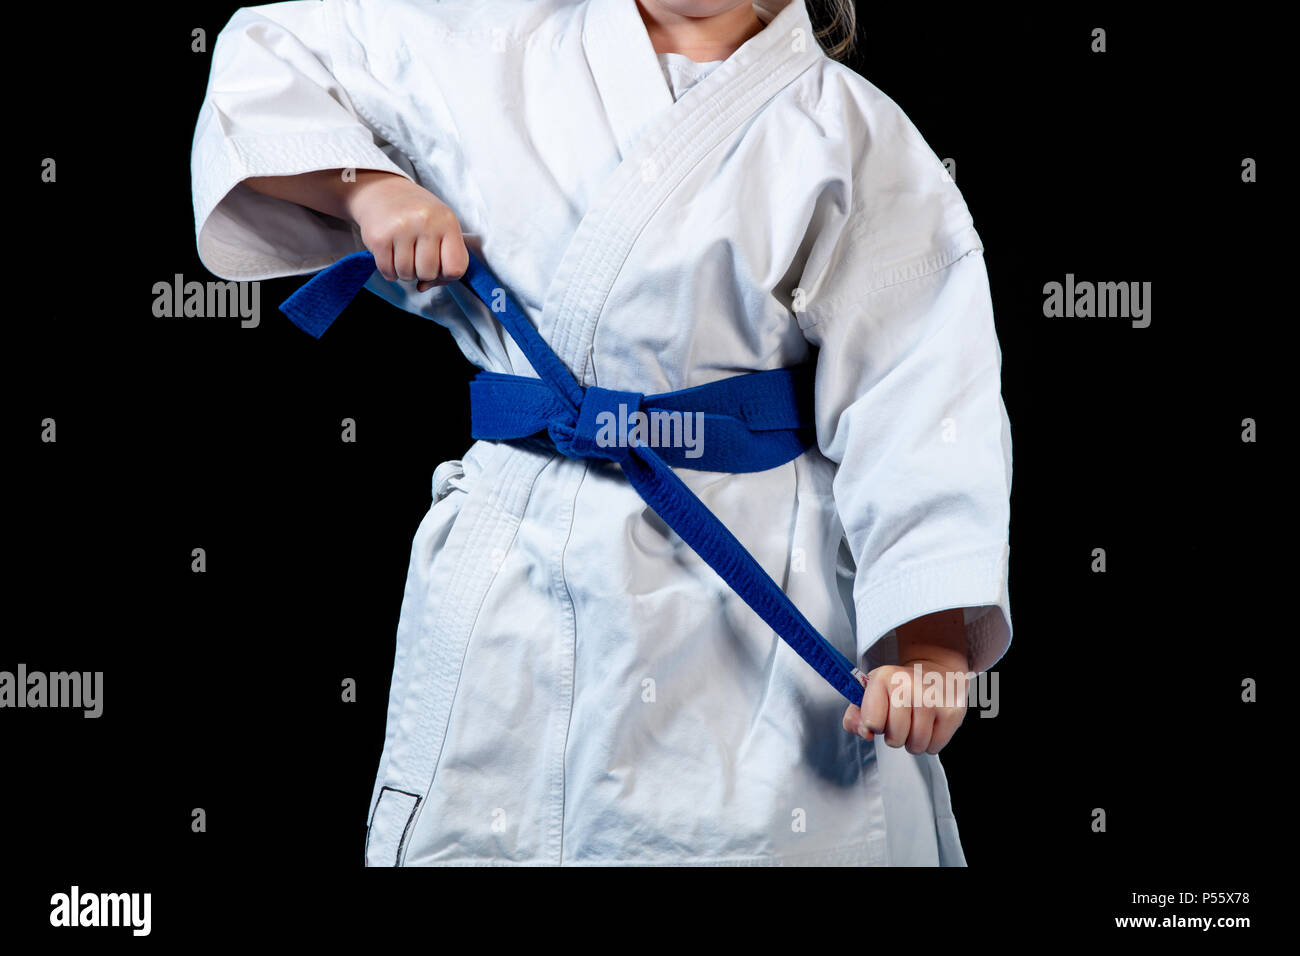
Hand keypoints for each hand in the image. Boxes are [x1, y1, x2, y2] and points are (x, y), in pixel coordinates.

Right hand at [344, 172, 468, 291]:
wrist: (382, 190)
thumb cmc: (417, 214)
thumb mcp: (441, 227)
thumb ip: (443, 260)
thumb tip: (423, 287)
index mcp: (447, 222)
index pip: (456, 268)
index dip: (446, 275)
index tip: (438, 265)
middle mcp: (425, 223)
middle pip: (429, 273)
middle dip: (422, 272)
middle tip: (417, 256)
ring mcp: (401, 229)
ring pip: (407, 275)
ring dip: (404, 271)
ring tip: (403, 253)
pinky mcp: (379, 237)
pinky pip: (387, 272)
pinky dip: (389, 270)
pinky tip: (391, 255)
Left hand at [841, 608, 969, 753]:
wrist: (935, 672)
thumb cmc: (898, 688)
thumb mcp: (870, 694)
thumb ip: (855, 716)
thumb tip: (864, 732)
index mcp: (884, 678)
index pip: (872, 722)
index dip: (874, 726)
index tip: (879, 717)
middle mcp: (908, 685)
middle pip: (895, 738)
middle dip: (895, 736)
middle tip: (900, 721)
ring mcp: (932, 698)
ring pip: (916, 745)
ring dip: (913, 742)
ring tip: (914, 723)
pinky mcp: (952, 712)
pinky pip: (935, 747)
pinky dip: (930, 743)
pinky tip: (930, 724)